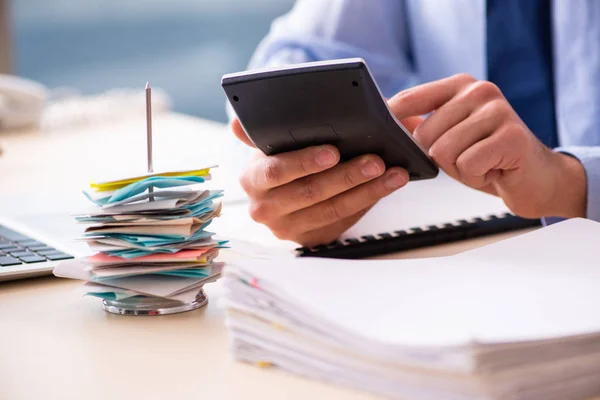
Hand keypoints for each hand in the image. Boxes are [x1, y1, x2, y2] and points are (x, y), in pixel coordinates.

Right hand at [230, 119, 408, 245]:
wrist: (283, 193)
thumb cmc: (283, 159)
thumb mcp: (269, 145)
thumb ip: (258, 132)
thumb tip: (237, 122)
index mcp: (253, 180)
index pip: (276, 171)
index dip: (304, 162)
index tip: (333, 152)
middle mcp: (266, 208)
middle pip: (310, 193)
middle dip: (347, 176)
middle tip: (376, 161)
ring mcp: (289, 228)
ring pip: (332, 209)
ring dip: (367, 191)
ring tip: (393, 173)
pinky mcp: (311, 239)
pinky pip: (343, 221)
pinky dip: (368, 202)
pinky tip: (387, 186)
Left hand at [388, 74, 586, 218]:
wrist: (535, 178)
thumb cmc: (488, 158)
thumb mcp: (447, 137)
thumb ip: (418, 125)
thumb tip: (381, 117)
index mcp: (459, 86)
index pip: (409, 99)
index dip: (390, 121)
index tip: (381, 133)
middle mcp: (479, 91)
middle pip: (423, 135)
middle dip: (439, 159)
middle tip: (467, 157)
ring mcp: (497, 110)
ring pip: (443, 152)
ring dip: (459, 170)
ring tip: (481, 162)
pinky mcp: (511, 136)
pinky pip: (467, 165)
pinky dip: (476, 177)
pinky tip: (494, 169)